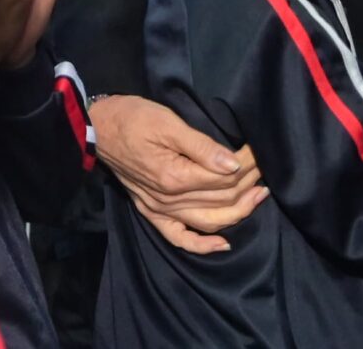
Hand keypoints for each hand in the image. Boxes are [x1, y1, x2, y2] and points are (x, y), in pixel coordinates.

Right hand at [93, 94, 268, 252]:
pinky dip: (203, 245)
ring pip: (210, 220)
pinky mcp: (152, 213)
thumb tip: (234, 163)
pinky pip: (180, 238)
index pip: (223, 176)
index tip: (258, 150)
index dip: (246, 164)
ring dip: (239, 211)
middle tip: (264, 167)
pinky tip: (223, 243)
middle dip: (248, 182)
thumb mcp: (167, 122)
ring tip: (259, 195)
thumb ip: (201, 146)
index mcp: (174, 176)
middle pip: (221, 198)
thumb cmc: (132, 118)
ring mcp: (160, 210)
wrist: (97, 128)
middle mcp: (169, 200)